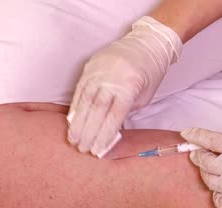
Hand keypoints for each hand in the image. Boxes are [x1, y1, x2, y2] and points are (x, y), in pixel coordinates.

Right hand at [67, 16, 181, 157]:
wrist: (146, 43)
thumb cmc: (150, 73)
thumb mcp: (145, 95)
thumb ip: (128, 110)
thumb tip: (110, 130)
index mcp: (129, 87)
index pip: (114, 116)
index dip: (104, 134)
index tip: (98, 150)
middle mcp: (111, 79)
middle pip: (97, 110)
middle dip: (88, 132)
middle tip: (81, 149)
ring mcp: (98, 72)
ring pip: (84, 100)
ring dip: (78, 122)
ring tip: (73, 139)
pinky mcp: (90, 67)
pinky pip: (80, 89)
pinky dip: (75, 106)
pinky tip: (72, 120)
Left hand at [180, 128, 221, 207]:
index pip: (207, 139)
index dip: (194, 134)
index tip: (187, 133)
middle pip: (203, 160)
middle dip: (197, 154)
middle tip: (197, 152)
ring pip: (209, 181)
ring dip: (205, 173)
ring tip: (209, 170)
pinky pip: (220, 202)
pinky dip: (216, 197)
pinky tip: (219, 192)